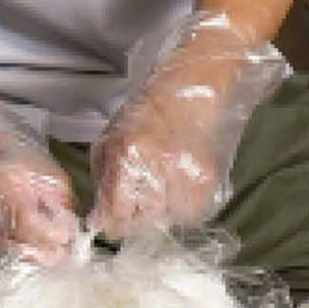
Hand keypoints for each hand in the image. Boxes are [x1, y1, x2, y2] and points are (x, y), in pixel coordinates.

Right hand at [0, 88, 78, 264]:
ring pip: (2, 261)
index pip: (27, 225)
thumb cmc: (12, 153)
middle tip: (62, 252)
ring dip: (29, 261)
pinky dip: (9, 260)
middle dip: (44, 255)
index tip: (68, 239)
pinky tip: (25, 249)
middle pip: (14, 250)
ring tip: (47, 251)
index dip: (51, 237)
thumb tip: (69, 235)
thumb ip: (61, 205)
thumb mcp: (48, 172)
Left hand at [89, 11, 288, 238]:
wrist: (193, 84)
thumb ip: (104, 179)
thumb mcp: (110, 139)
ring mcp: (185, 171)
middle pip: (142, 222)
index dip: (112, 223)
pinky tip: (178, 190)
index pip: (115, 214)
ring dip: (161, 215)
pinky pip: (193, 213)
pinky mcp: (208, 175)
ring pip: (168, 221)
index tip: (112, 220)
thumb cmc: (145, 111)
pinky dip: (184, 209)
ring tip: (159, 194)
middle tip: (137, 205)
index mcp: (126, 154)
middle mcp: (156, 165)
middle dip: (136, 220)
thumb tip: (99, 217)